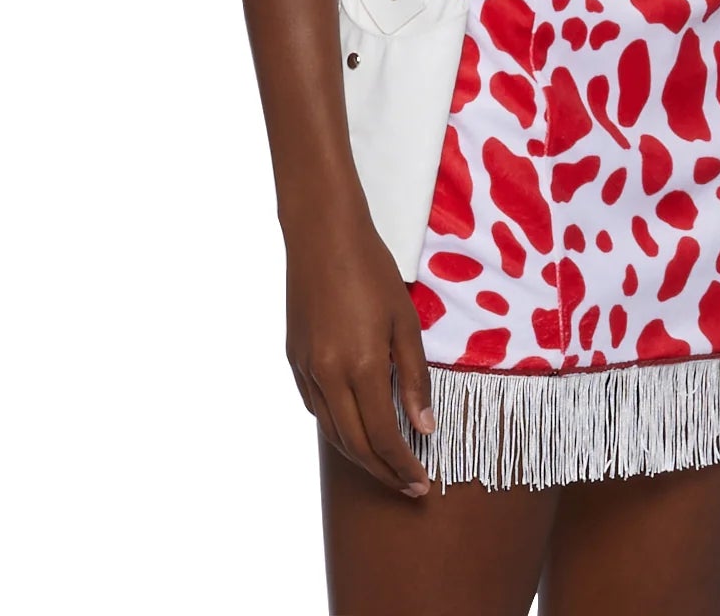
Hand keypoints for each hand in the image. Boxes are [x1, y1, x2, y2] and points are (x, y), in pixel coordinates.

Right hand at [283, 198, 437, 498]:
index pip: (383, 437)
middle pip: (355, 445)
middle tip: (409, 486)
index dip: (403, 465)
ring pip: (332, 432)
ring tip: (386, 465)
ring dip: (360, 456)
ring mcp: (306, 369)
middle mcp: (327, 376)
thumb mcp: (406, 322)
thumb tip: (424, 427)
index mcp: (360, 366)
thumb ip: (414, 378)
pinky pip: (317, 408)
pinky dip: (338, 428)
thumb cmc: (372, 270)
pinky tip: (357, 427)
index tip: (421, 482)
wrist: (322, 234)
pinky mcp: (294, 359)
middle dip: (383, 472)